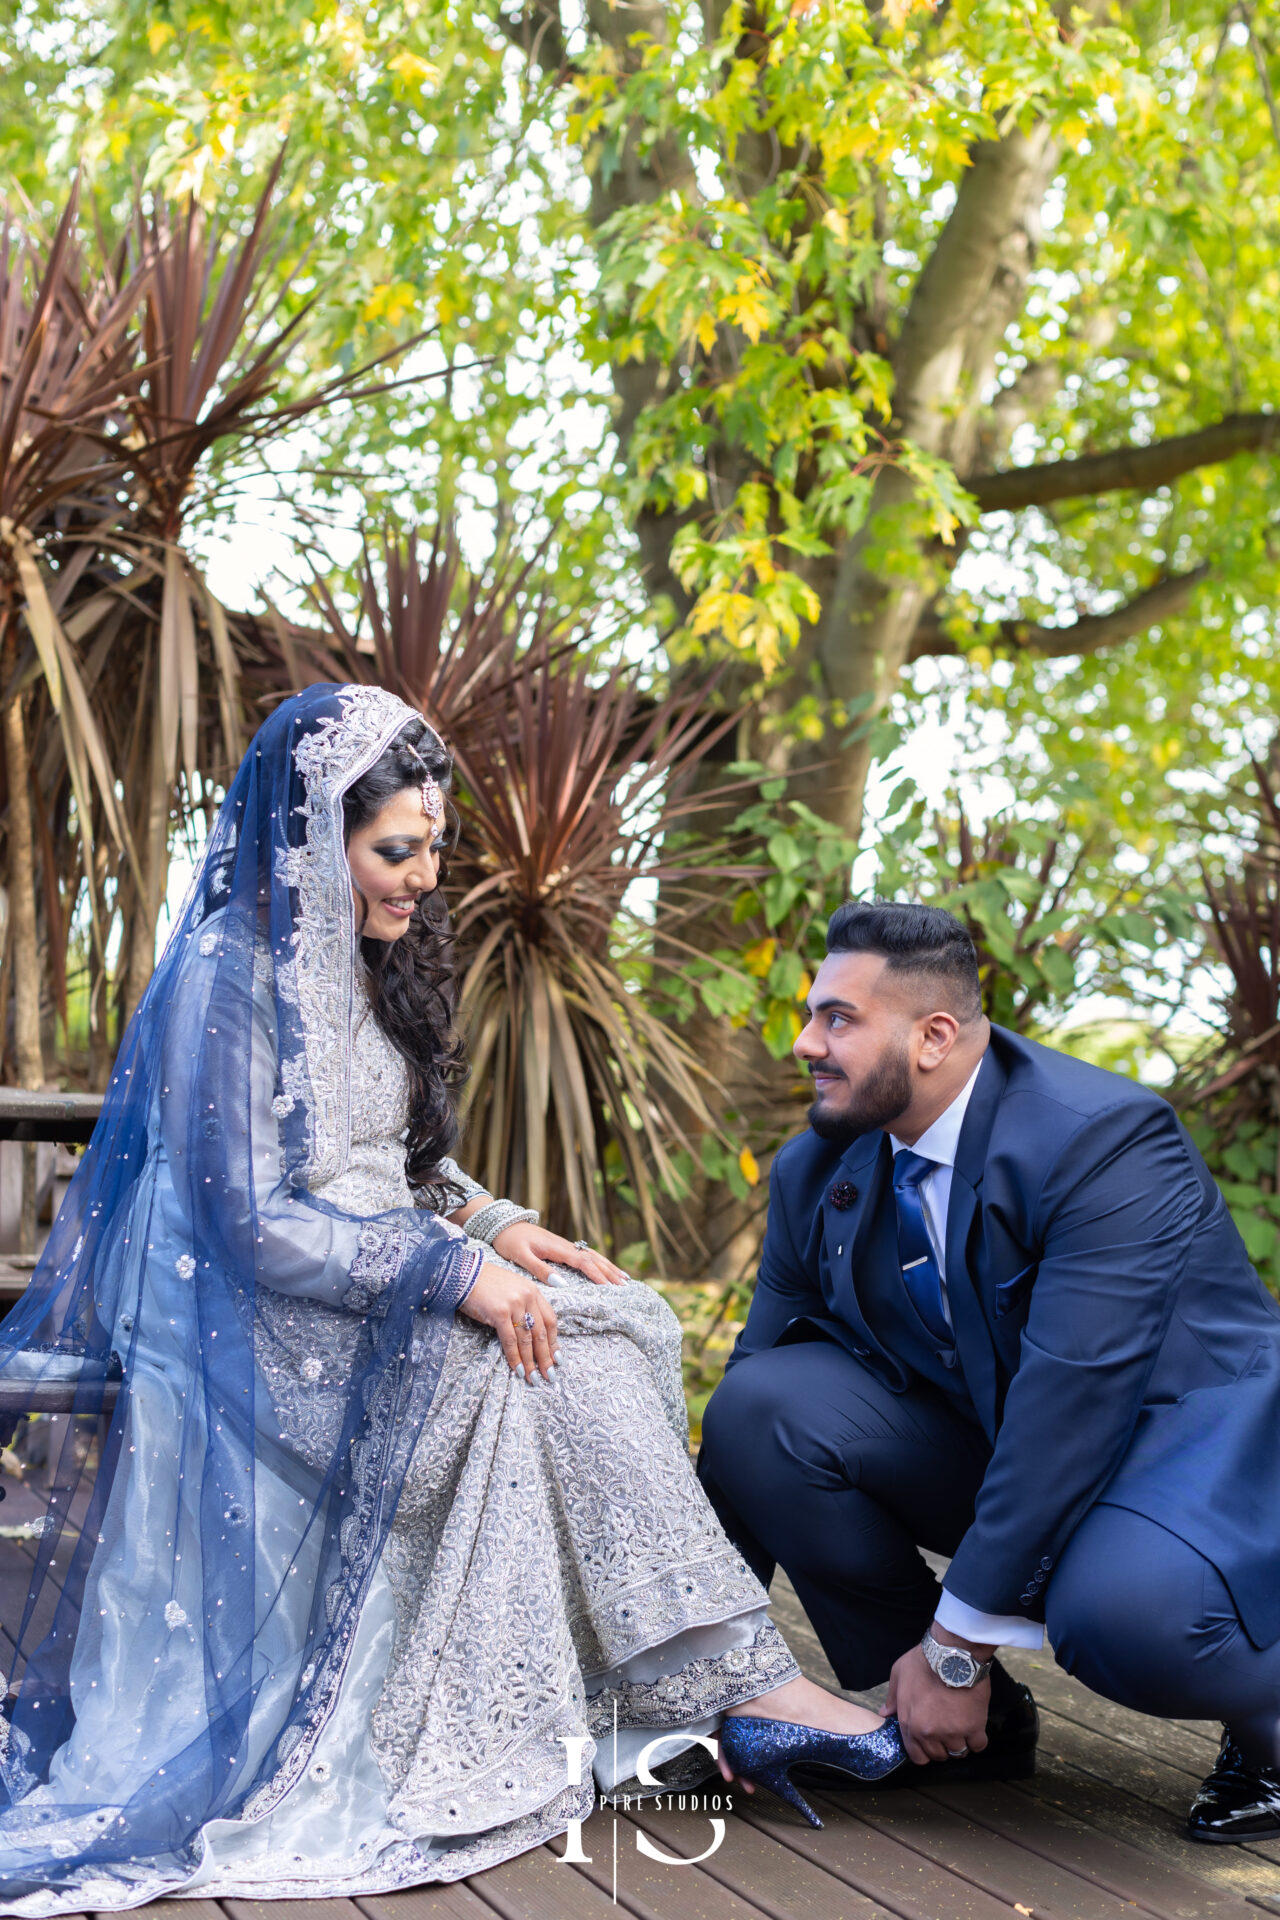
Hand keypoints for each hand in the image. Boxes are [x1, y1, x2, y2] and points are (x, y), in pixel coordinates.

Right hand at [457, 1262, 558, 1381]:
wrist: (463, 1274)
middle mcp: (527, 1297)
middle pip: (541, 1332)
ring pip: (527, 1339)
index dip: (554, 1342)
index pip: (550, 1320)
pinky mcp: (500, 1313)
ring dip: (531, 1361)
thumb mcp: (511, 1289)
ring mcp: (514, 1304)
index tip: (556, 1358)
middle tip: (550, 1375)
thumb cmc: (484, 1283)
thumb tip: (530, 1334)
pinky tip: (519, 1370)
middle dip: (546, 1357)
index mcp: (533, 1291)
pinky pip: (510, 1341)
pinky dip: (515, 1358)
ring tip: (534, 1377)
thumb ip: (523, 1306)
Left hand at [490, 1221, 626, 1286]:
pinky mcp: (561, 1247)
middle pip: (593, 1258)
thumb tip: (562, 1283)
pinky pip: (585, 1254)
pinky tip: (604, 1267)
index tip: (610, 1287)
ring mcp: (564, 1245)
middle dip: (610, 1271)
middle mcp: (564, 1245)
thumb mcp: (521, 1256)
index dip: (597, 1274)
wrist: (502, 1224)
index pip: (583, 1262)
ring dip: (609, 1266)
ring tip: (624, 1278)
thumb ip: (540, 1269)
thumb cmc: (509, 1241)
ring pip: (592, 1255)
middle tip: (626, 1285)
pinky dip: (598, 1261)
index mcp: (556, 1248)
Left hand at [884, 1640, 990, 1766]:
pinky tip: (975, 1727)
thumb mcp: (899, 1674)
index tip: (931, 1740)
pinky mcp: (973, 1727)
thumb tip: (885, 1713)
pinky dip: (978, 1739)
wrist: (952, 1654)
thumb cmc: (924, 1662)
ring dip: (961, 1742)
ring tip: (961, 1726)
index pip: (917, 1756)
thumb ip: (892, 1698)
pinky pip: (978, 1746)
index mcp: (910, 1723)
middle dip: (943, 1746)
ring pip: (959, 1752)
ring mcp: (952, 1732)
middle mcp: (929, 1733)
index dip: (925, 1750)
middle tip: (947, 1730)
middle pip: (939, 1755)